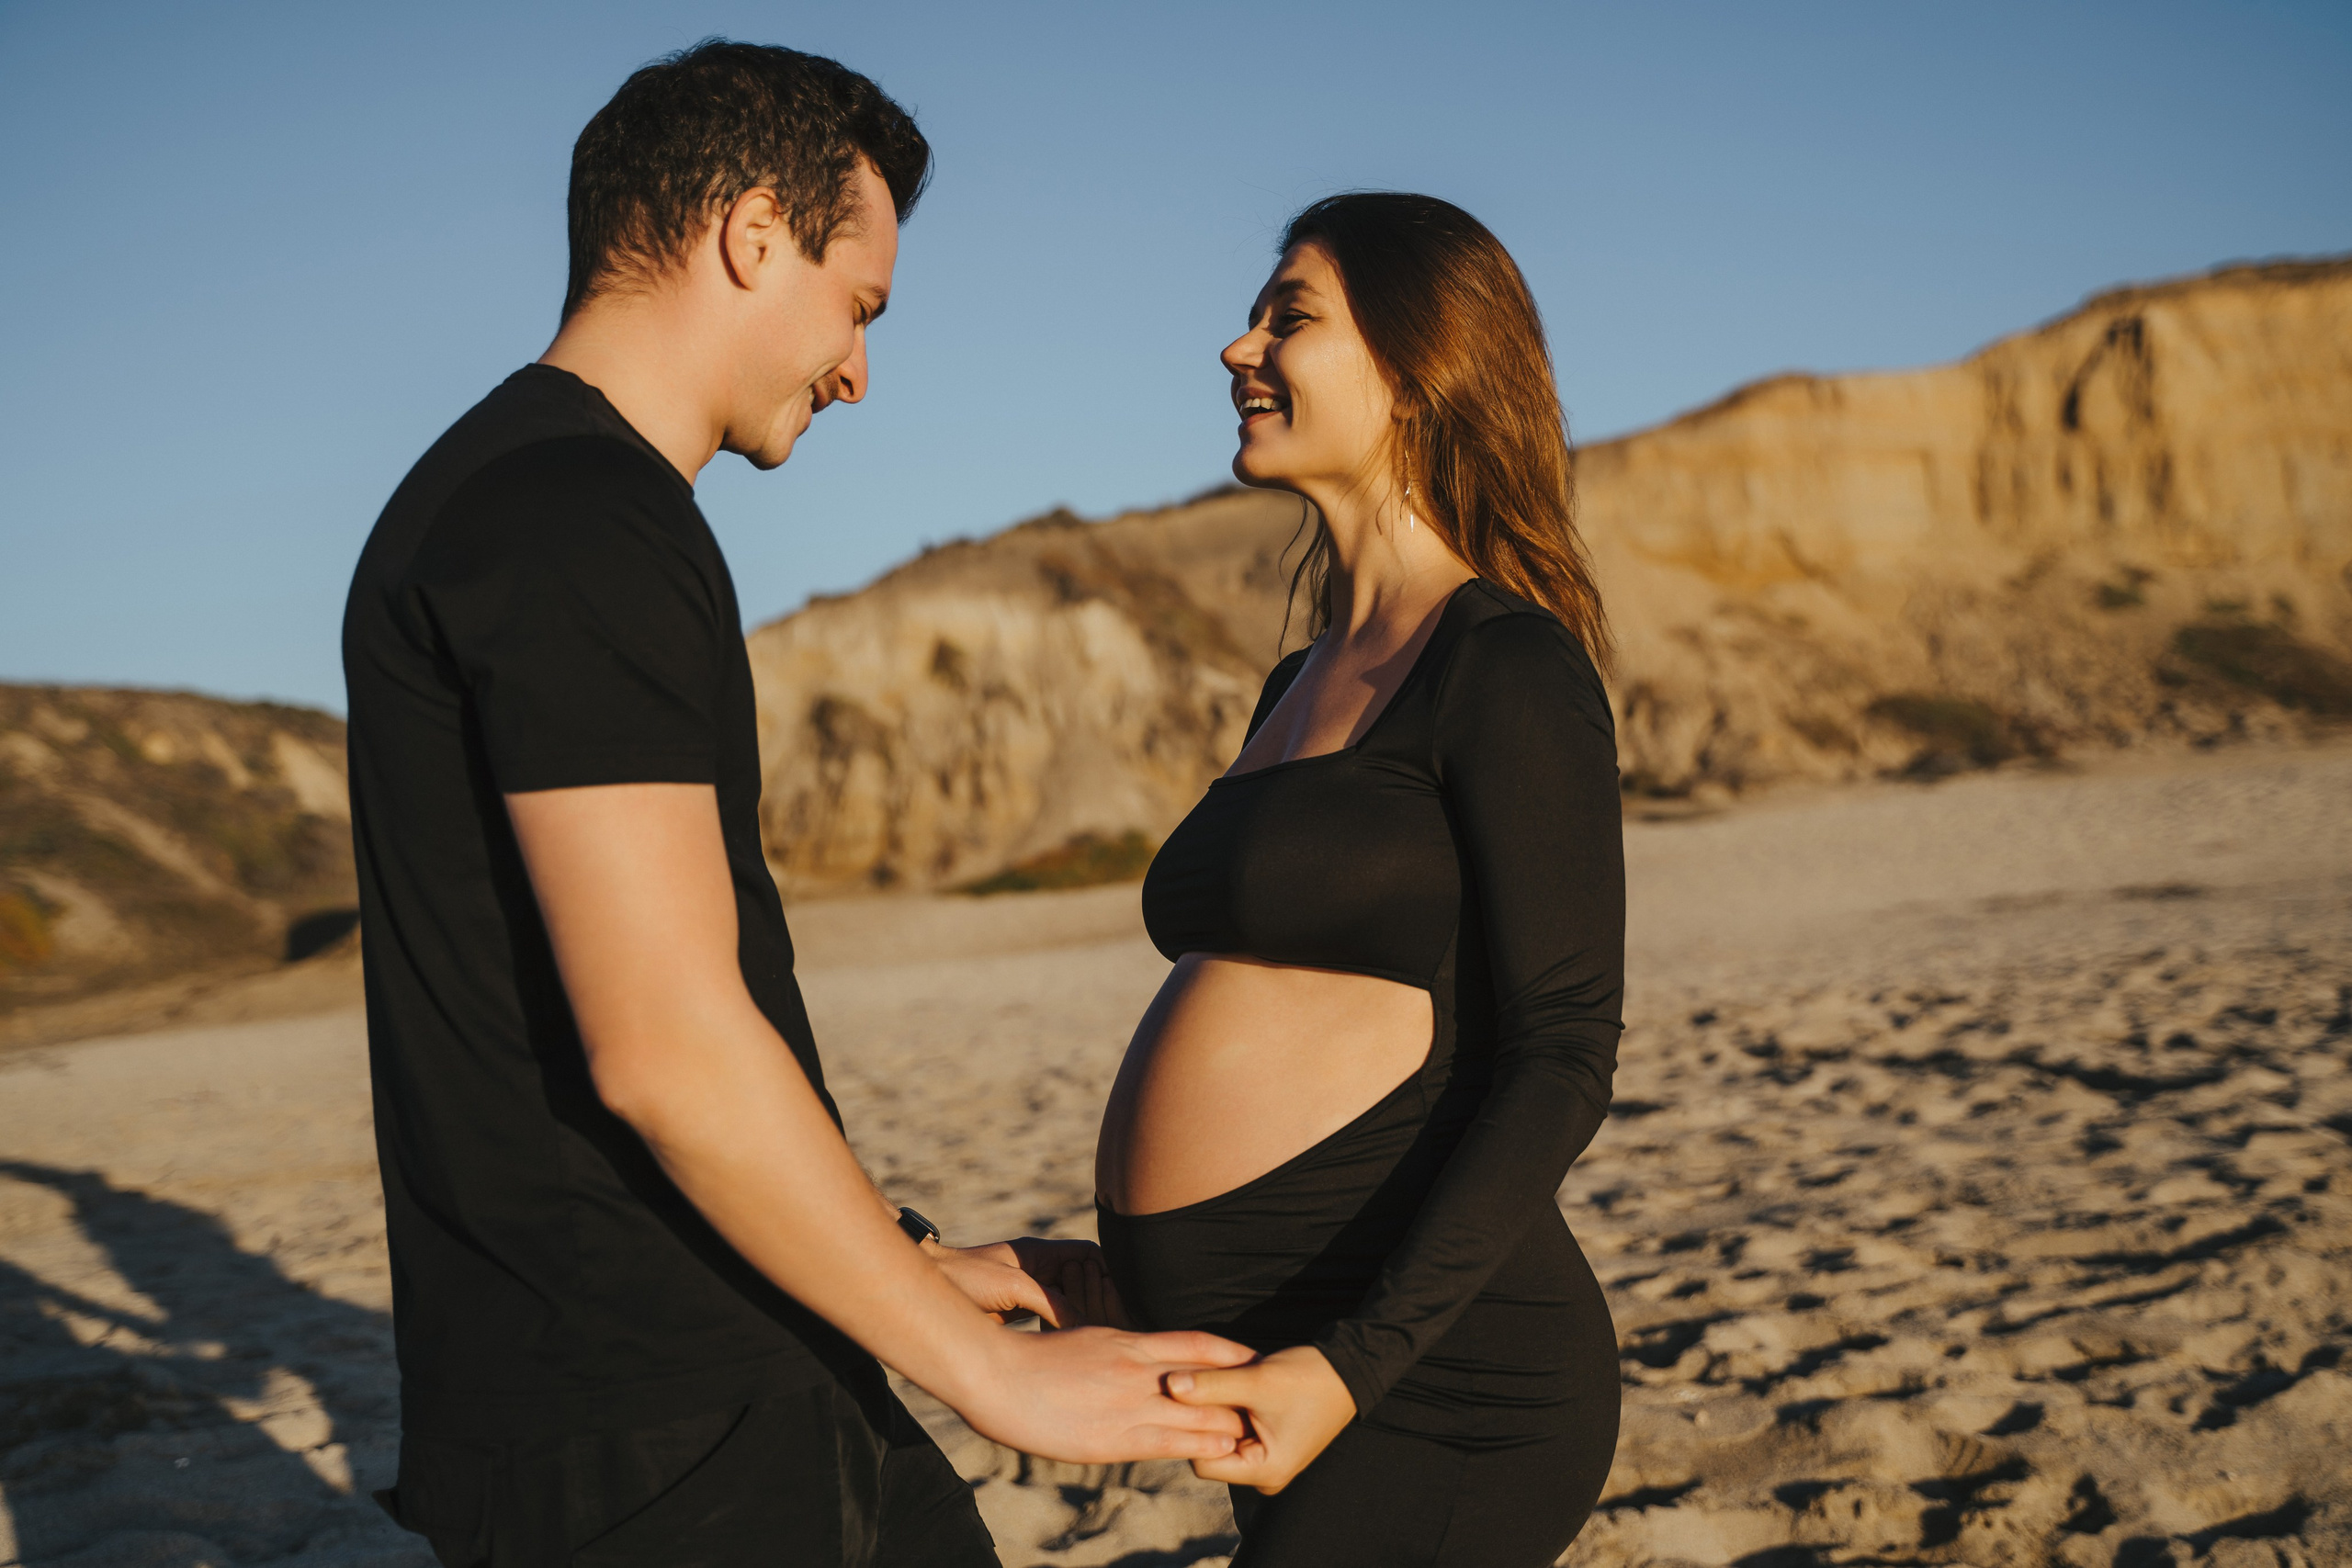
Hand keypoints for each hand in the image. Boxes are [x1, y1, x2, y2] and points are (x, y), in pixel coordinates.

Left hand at [931, 1237, 1130, 1327]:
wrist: (930, 1286)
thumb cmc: (966, 1277)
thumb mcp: (1015, 1287)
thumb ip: (1051, 1302)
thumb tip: (1083, 1324)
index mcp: (1042, 1254)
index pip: (1090, 1256)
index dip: (1110, 1271)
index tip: (1126, 1293)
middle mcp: (1040, 1270)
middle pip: (1085, 1279)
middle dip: (1101, 1297)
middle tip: (1117, 1320)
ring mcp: (1030, 1290)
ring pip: (1070, 1301)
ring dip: (1084, 1315)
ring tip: (1101, 1335)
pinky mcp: (1018, 1310)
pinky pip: (1052, 1317)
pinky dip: (1065, 1328)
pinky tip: (1073, 1344)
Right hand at [957, 1325, 1258, 1463]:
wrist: (996, 1377)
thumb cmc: (1033, 1360)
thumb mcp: (1086, 1340)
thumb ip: (1118, 1350)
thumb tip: (1138, 1354)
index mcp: (1129, 1341)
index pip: (1196, 1343)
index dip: (1230, 1353)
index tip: (1255, 1359)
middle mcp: (1138, 1369)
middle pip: (1207, 1378)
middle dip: (1240, 1390)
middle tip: (1272, 1399)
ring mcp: (1129, 1403)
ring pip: (1197, 1411)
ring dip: (1230, 1421)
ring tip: (1260, 1430)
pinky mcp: (1115, 1438)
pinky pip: (1171, 1441)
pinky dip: (1201, 1444)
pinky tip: (1223, 1450)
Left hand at [1166, 1345, 1355, 1492]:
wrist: (1349, 1369)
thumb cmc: (1308, 1378)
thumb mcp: (1256, 1381)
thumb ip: (1210, 1385)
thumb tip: (1168, 1385)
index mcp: (1265, 1472)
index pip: (1202, 1461)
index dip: (1190, 1428)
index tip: (1182, 1397)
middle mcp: (1265, 1475)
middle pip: (1211, 1451)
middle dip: (1203, 1418)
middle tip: (1193, 1384)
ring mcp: (1267, 1461)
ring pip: (1223, 1437)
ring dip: (1216, 1410)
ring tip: (1213, 1380)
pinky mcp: (1269, 1444)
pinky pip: (1237, 1430)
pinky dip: (1230, 1408)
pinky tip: (1227, 1383)